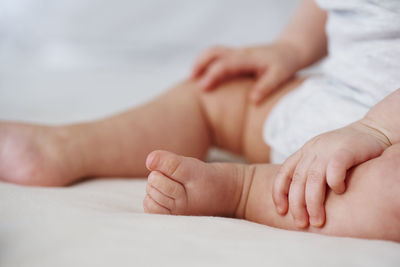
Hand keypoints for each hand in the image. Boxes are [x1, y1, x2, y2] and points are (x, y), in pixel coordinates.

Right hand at [191, 42, 301, 103]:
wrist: (289, 51)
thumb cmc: (284, 64)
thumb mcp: (280, 75)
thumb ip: (266, 86)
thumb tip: (252, 100)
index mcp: (249, 57)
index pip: (225, 63)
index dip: (213, 74)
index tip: (203, 88)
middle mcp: (240, 52)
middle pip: (213, 52)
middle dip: (199, 64)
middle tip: (190, 81)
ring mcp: (236, 53)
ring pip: (212, 52)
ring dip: (200, 64)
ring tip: (191, 81)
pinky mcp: (234, 57)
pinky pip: (216, 58)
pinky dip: (205, 66)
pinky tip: (201, 79)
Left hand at [272, 119, 391, 227]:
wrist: (373, 130)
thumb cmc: (347, 151)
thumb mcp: (322, 157)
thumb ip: (310, 172)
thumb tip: (298, 201)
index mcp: (304, 152)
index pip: (283, 173)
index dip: (278, 193)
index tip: (281, 211)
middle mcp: (312, 150)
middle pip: (297, 181)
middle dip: (297, 205)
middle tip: (301, 223)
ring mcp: (327, 150)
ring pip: (313, 180)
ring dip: (313, 203)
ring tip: (317, 221)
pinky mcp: (345, 151)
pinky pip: (334, 171)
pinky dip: (335, 184)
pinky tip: (341, 192)